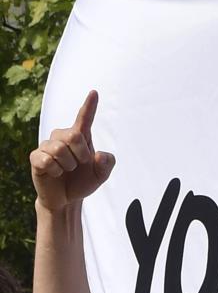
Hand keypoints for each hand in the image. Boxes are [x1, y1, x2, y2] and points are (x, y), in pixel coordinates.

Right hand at [30, 90, 114, 214]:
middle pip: (73, 135)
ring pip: (59, 149)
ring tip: (67, 170)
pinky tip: (55, 173)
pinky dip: (56, 170)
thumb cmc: (82, 181)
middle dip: (81, 153)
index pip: (84, 118)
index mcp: (80, 137)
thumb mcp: (101, 175)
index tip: (94, 93)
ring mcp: (47, 146)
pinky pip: (47, 160)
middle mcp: (62, 137)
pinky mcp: (36, 158)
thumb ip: (107, 164)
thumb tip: (99, 155)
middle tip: (81, 164)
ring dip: (68, 165)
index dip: (89, 106)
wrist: (67, 199)